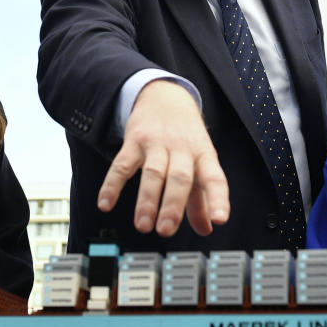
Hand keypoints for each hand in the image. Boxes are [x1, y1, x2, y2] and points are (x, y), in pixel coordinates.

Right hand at [97, 80, 229, 236]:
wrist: (165, 96)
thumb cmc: (186, 137)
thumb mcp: (200, 162)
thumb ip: (202, 198)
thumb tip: (207, 229)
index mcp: (203, 155)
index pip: (215, 178)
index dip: (218, 199)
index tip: (220, 219)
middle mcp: (182, 149)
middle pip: (180, 177)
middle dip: (172, 205)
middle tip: (166, 230)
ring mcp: (157, 144)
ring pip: (153, 172)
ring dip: (147, 200)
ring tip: (143, 226)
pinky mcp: (134, 141)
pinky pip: (122, 164)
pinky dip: (112, 185)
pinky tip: (106, 204)